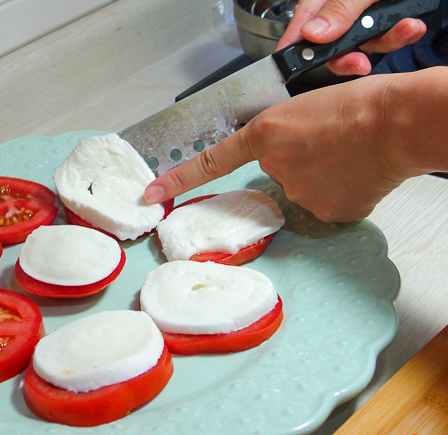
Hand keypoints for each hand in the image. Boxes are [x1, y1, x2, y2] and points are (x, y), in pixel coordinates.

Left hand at [144, 73, 416, 222]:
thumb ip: (282, 138)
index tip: (153, 194)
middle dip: (298, 164)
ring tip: (349, 156)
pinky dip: (341, 193)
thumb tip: (288, 161)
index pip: (210, 161)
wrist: (397, 124)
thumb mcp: (304, 108)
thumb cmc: (358, 106)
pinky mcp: (324, 212)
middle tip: (330, 146)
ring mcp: (298, 193)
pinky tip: (357, 175)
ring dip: (322, 178)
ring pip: (304, 190)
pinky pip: (327, 205)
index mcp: (265, 134)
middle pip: (277, 174)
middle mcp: (275, 167)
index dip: (179, 178)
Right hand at [276, 0, 426, 75]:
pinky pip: (389, 35)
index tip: (293, 65)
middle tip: (358, 63)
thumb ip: (339, 7)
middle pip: (331, 44)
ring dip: (387, 41)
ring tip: (406, 28)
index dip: (295, 47)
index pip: (302, 25)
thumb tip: (314, 33)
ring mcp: (364, 14)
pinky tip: (411, 25)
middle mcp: (341, 7)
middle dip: (347, 57)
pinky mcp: (387, 16)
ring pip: (365, 43)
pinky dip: (402, 33)